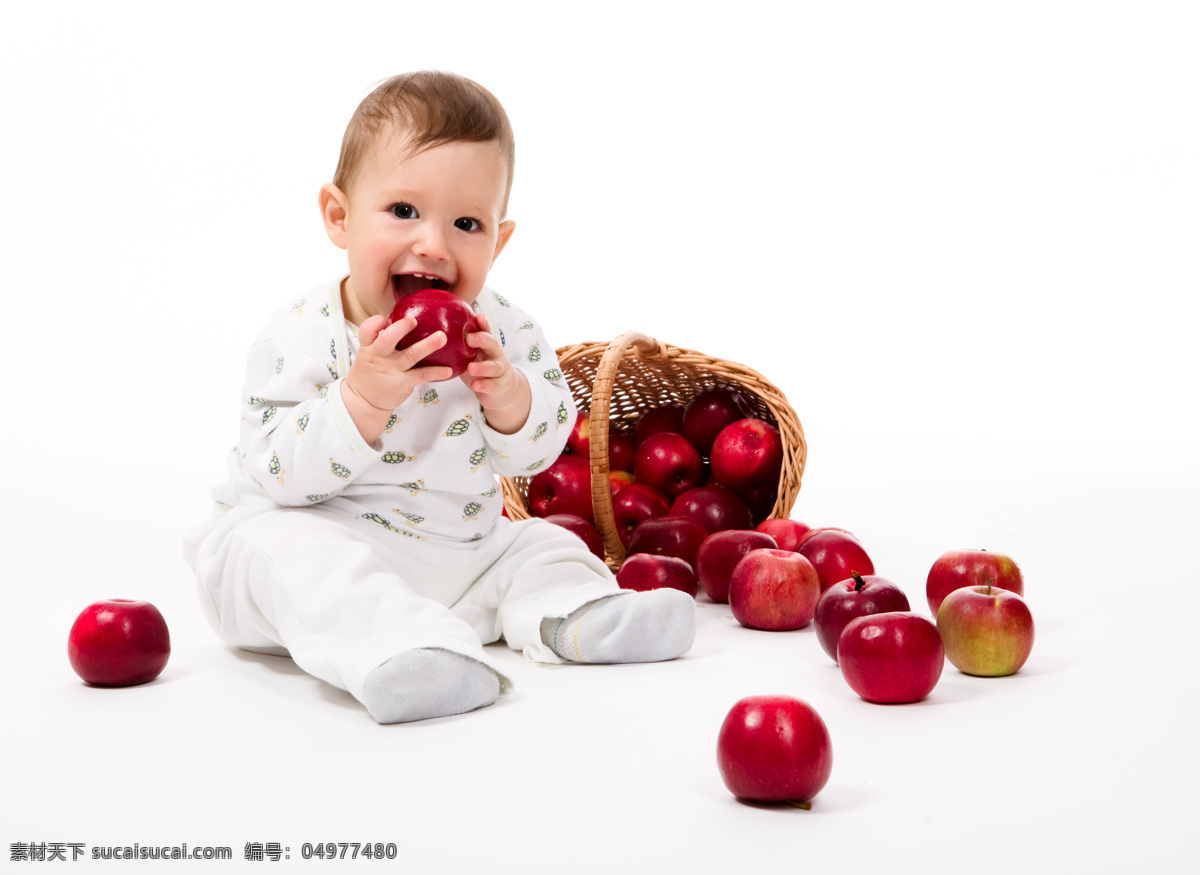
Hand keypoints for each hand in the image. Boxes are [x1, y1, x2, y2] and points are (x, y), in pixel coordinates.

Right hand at [341, 315, 453, 440]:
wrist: (364, 401)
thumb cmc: (369, 372)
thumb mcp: (368, 353)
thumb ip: (380, 338)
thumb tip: (401, 318)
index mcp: (368, 346)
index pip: (367, 329)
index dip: (377, 322)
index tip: (387, 318)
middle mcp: (379, 356)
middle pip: (387, 338)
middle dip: (401, 327)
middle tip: (414, 320)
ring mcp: (391, 370)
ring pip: (410, 355)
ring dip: (427, 345)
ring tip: (441, 337)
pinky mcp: (403, 383)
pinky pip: (421, 375)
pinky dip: (436, 372)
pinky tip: (448, 370)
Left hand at [463, 314, 530, 433]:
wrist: (502, 389)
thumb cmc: (483, 366)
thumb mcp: (475, 354)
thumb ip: (464, 343)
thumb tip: (441, 328)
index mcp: (489, 346)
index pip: (487, 331)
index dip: (483, 324)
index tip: (477, 316)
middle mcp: (496, 355)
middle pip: (493, 344)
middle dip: (482, 340)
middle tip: (469, 339)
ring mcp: (499, 371)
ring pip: (493, 367)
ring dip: (482, 367)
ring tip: (471, 367)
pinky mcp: (498, 386)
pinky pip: (491, 385)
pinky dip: (483, 385)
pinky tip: (475, 385)